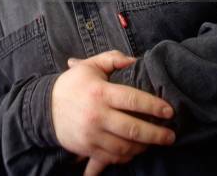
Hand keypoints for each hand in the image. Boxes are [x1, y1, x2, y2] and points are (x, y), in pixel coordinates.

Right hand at [51, 51, 174, 170]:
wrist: (45, 107)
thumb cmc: (72, 84)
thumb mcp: (91, 65)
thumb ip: (113, 59)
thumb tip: (135, 60)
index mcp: (100, 92)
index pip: (132, 99)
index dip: (154, 106)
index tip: (169, 111)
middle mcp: (97, 115)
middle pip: (133, 128)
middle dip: (157, 134)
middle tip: (171, 135)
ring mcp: (92, 134)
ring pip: (125, 147)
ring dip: (144, 147)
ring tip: (155, 142)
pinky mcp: (88, 148)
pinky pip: (113, 157)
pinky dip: (128, 156)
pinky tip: (136, 149)